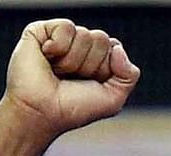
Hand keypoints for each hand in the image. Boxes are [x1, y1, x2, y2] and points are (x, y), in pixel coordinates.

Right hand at [3, 19, 140, 135]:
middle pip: (102, 39)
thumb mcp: (113, 100)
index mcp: (96, 59)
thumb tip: (118, 48)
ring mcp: (60, 38)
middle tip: (71, 79)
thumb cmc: (72, 109)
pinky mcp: (41, 32)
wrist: (41, 113)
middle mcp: (79, 46)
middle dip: (90, 65)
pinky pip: (66, 27)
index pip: (114, 47)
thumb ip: (129, 75)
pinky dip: (59, 47)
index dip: (105, 68)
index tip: (89, 84)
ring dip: (73, 61)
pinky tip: (47, 58)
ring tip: (57, 72)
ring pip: (85, 35)